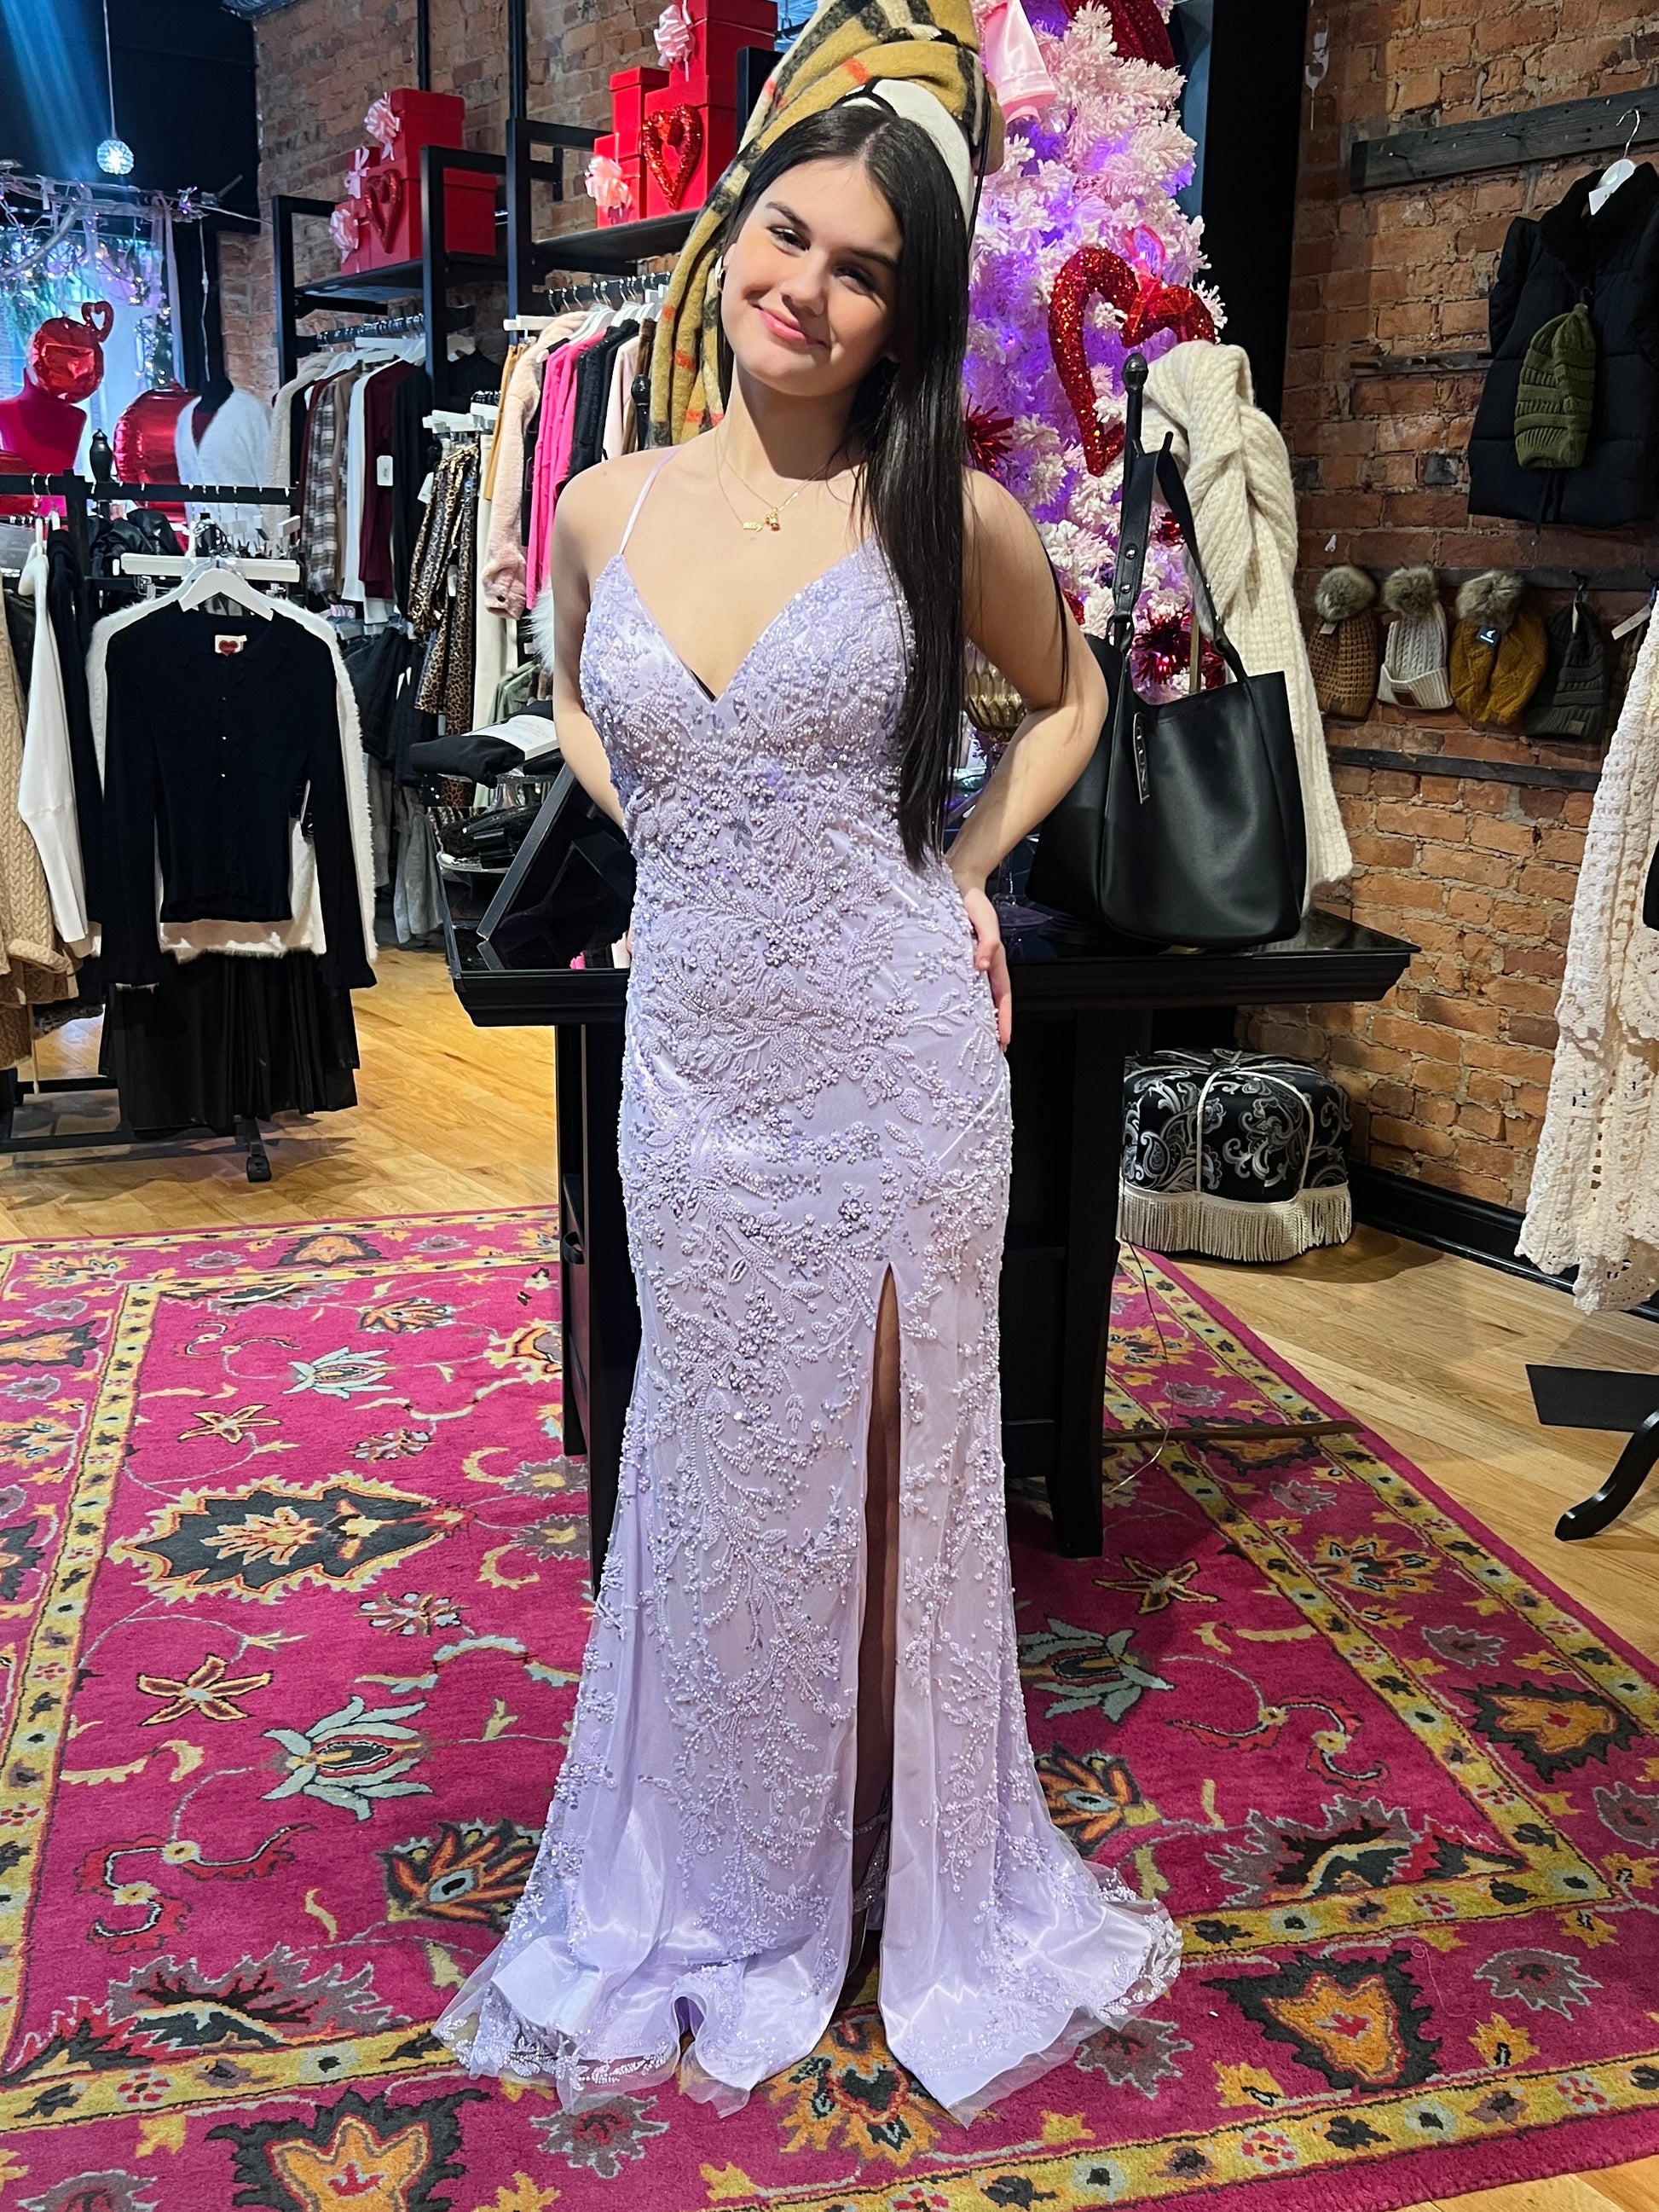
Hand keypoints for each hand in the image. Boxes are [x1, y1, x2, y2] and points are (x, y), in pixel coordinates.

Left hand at [958, 880, 1011, 1050]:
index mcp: (993, 960)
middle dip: (991, 1026)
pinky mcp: (953, 960)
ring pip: (974, 997)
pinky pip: (958, 986)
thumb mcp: (983, 920)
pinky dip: (958, 1002)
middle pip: (990, 1002)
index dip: (1003, 1019)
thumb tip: (982, 966)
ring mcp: (968, 964)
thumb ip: (986, 942)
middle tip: (988, 1049)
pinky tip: (949, 1013)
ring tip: (970, 1039)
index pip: (1002, 996)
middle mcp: (982, 965)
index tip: (1003, 1040)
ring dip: (975, 1017)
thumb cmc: (972, 901)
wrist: (956, 883)